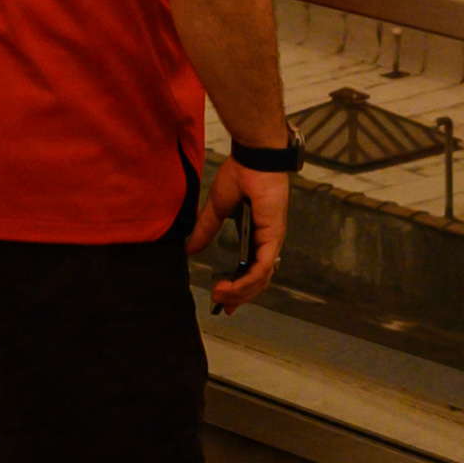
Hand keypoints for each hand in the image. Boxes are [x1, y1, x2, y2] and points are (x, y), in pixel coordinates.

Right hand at [206, 161, 288, 311]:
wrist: (254, 159)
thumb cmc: (240, 176)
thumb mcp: (217, 208)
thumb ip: (206, 229)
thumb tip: (190, 249)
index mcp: (256, 235)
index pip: (252, 270)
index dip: (239, 289)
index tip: (224, 303)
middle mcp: (267, 242)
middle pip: (257, 280)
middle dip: (239, 296)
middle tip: (221, 303)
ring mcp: (272, 241)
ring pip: (260, 278)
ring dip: (240, 291)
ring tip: (220, 294)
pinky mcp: (273, 237)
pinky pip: (262, 267)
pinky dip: (248, 280)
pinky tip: (232, 286)